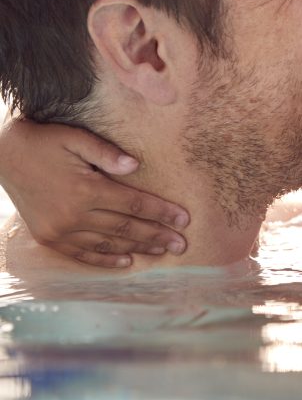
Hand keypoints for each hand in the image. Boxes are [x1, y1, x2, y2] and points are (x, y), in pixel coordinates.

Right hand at [0, 119, 190, 267]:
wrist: (1, 155)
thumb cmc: (44, 142)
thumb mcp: (75, 138)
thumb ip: (106, 153)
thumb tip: (135, 166)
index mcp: (86, 189)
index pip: (134, 205)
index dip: (162, 213)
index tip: (184, 220)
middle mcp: (74, 215)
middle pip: (126, 228)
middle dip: (157, 236)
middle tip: (182, 245)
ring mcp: (59, 230)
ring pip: (108, 244)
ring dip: (137, 248)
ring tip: (162, 251)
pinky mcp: (48, 237)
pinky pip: (82, 254)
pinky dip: (105, 259)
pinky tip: (126, 261)